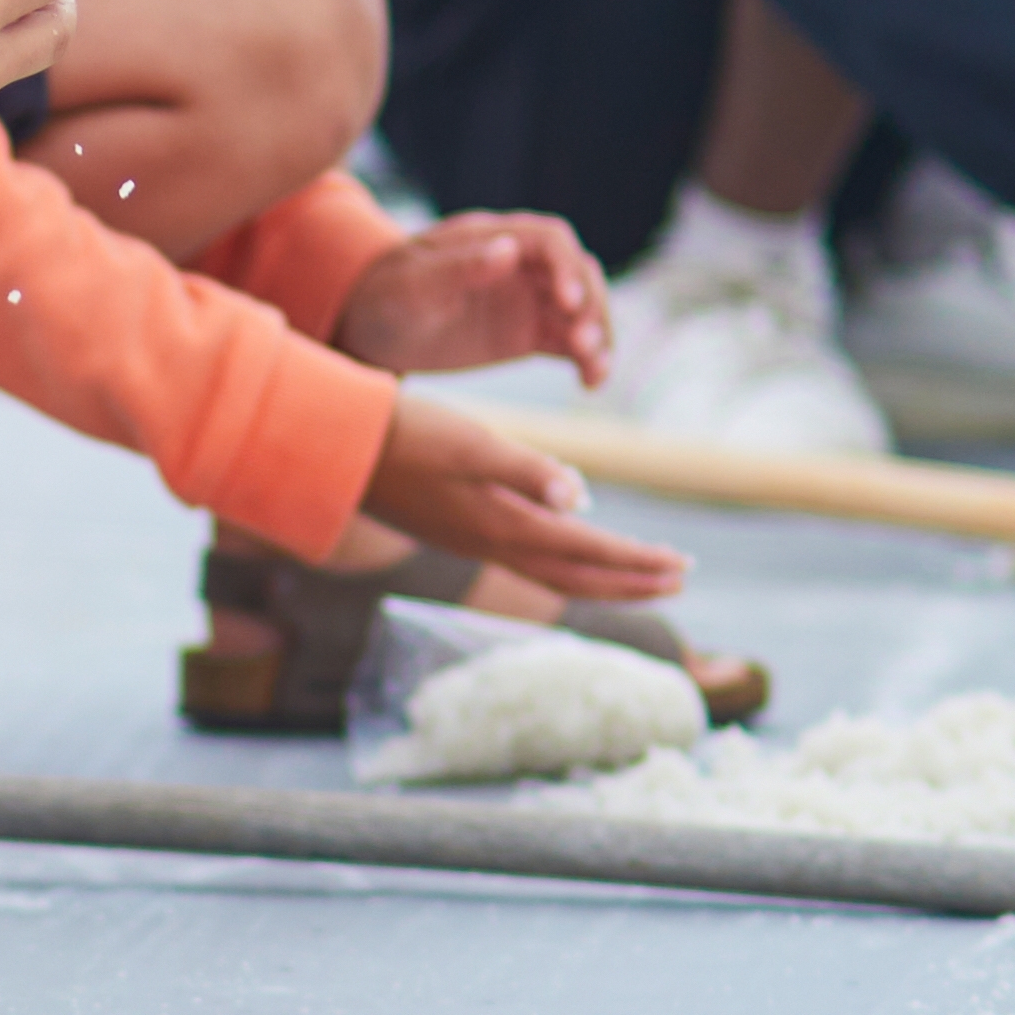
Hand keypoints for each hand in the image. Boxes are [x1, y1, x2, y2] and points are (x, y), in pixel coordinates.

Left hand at [329, 211, 616, 384]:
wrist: (368, 330)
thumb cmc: (385, 296)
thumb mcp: (413, 285)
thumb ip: (458, 268)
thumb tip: (508, 249)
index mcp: (493, 238)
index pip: (550, 241)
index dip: (567, 268)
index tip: (569, 303)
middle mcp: (520, 264)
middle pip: (578, 274)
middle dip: (591, 306)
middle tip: (585, 343)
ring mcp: (528, 299)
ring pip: (582, 310)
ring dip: (597, 335)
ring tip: (594, 369)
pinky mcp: (528, 334)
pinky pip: (570, 344)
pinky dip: (587, 360)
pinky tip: (591, 384)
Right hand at [360, 391, 693, 601]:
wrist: (332, 449)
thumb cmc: (401, 434)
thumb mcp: (469, 440)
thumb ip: (526, 469)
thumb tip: (582, 496)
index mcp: (502, 522)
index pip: (587, 549)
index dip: (637, 562)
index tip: (682, 565)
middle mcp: (491, 542)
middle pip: (577, 576)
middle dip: (632, 580)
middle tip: (681, 578)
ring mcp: (473, 539)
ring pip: (554, 571)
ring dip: (604, 575)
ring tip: (643, 570)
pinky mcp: (459, 530)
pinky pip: (529, 559)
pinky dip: (566, 560)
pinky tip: (572, 538)